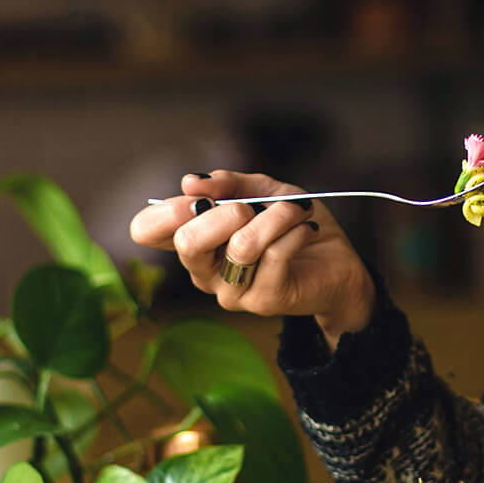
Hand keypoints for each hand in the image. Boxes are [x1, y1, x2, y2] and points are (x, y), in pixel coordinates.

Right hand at [128, 171, 375, 342]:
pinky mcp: (262, 301)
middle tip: (251, 206)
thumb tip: (191, 182)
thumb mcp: (262, 191)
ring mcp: (230, 291)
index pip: (146, 231)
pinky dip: (295, 230)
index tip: (200, 196)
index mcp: (194, 241)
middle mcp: (203, 271)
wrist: (338, 262)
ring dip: (276, 216)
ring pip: (241, 245)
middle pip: (187, 242)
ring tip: (297, 209)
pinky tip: (306, 228)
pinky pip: (275, 255)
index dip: (166, 210)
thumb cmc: (292, 225)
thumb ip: (229, 183)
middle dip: (225, 212)